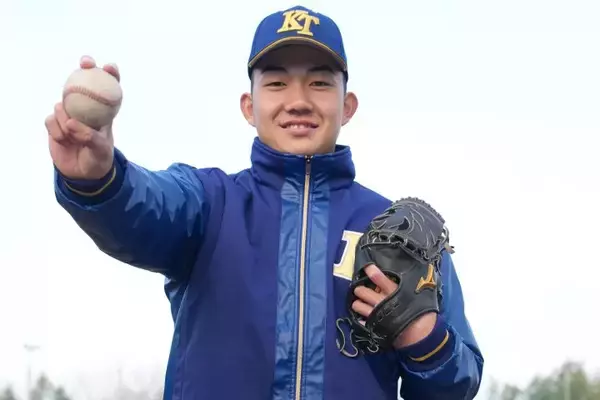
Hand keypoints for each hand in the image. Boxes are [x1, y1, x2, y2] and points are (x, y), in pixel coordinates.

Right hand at [46, 55, 119, 179]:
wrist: (83, 174)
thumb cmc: (98, 159)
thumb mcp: (100, 150)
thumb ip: (89, 136)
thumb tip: (71, 122)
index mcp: (103, 113)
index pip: (109, 90)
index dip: (110, 75)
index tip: (109, 67)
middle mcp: (85, 110)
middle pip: (83, 84)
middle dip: (84, 69)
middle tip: (85, 63)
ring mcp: (68, 115)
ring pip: (61, 104)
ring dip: (65, 117)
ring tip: (72, 136)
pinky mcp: (54, 124)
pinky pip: (50, 120)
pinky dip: (56, 130)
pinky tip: (63, 140)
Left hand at [351, 264, 436, 348]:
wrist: (422, 334)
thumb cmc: (421, 311)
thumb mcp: (415, 293)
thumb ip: (405, 285)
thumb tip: (398, 277)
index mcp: (393, 291)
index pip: (378, 278)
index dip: (371, 271)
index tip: (366, 268)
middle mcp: (382, 301)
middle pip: (363, 291)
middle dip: (360, 289)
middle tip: (361, 290)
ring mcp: (376, 314)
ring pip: (358, 306)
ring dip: (357, 304)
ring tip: (359, 303)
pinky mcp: (375, 326)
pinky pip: (363, 321)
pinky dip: (362, 320)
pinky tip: (364, 319)